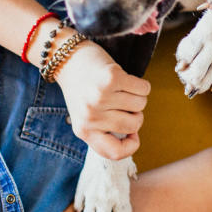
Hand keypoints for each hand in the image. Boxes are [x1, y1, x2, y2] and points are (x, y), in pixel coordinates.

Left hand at [54, 41, 150, 159]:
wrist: (67, 58)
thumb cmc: (82, 88)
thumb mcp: (86, 116)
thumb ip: (104, 130)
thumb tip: (132, 135)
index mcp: (83, 131)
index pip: (115, 153)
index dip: (130, 147)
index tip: (132, 135)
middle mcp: (91, 117)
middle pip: (134, 125)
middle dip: (135, 113)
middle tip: (121, 101)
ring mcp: (100, 98)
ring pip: (140, 105)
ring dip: (136, 96)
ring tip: (119, 88)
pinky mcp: (111, 78)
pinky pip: (143, 89)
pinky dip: (139, 84)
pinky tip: (125, 79)